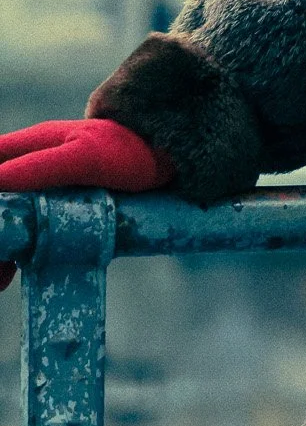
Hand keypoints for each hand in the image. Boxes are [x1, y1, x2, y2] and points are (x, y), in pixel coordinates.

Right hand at [0, 120, 172, 289]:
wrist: (168, 156)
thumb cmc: (128, 152)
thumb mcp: (83, 158)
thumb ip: (38, 167)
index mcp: (31, 145)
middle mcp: (32, 163)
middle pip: (0, 201)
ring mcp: (46, 186)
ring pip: (11, 219)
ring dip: (2, 249)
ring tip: (0, 280)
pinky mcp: (61, 205)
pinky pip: (29, 229)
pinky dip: (16, 252)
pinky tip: (11, 274)